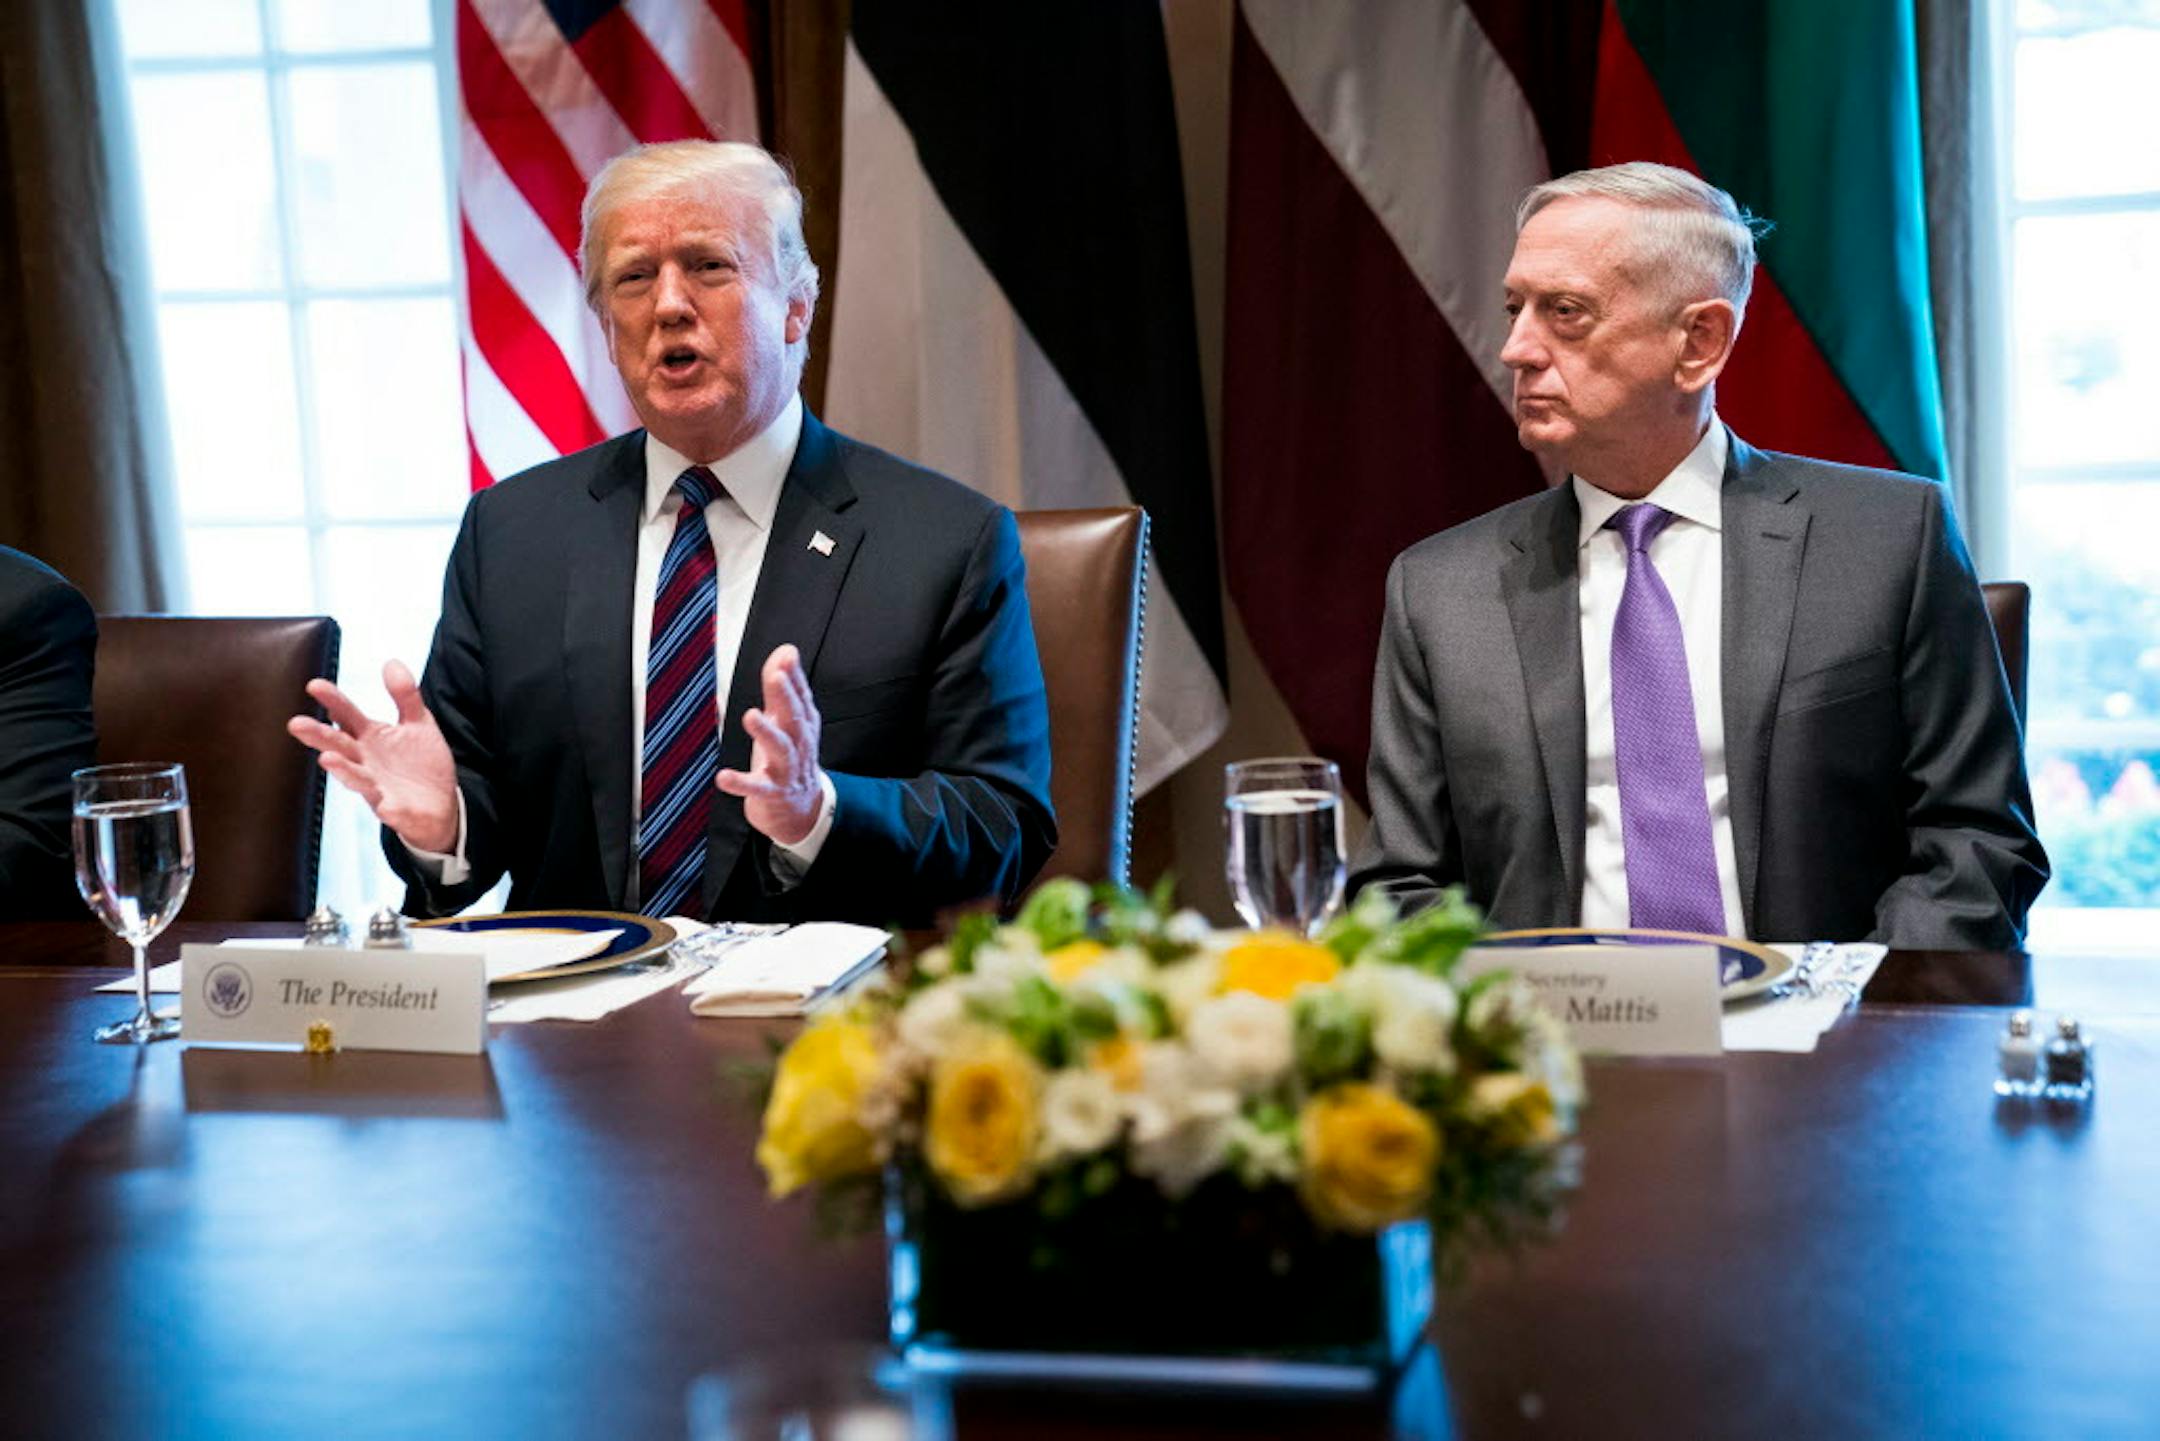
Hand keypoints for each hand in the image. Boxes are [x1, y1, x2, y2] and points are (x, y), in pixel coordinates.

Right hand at [286, 660, 459, 853]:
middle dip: (318, 735)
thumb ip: (405, 695)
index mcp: (370, 737)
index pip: (346, 715)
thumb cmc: (420, 763)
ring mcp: (377, 786)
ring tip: (327, 760)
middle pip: (338, 745)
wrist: (439, 803)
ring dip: (342, 770)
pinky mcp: (394, 809)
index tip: (315, 685)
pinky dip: (389, 807)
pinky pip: (390, 809)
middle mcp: (366, 760)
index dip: (332, 701)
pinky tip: (387, 805)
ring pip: (356, 778)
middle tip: (296, 723)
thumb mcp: (418, 723)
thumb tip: (391, 662)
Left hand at [715, 644, 825, 846]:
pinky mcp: (772, 792)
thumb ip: (783, 686)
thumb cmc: (790, 757)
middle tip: (775, 676)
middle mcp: (799, 744)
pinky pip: (757, 788)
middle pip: (795, 718)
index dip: (794, 677)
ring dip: (766, 732)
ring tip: (750, 716)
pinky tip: (723, 777)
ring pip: (781, 749)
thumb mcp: (786, 720)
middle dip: (786, 697)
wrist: (801, 809)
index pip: (801, 697)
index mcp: (803, 724)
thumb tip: (786, 650)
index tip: (786, 656)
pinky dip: (741, 783)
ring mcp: (787, 769)